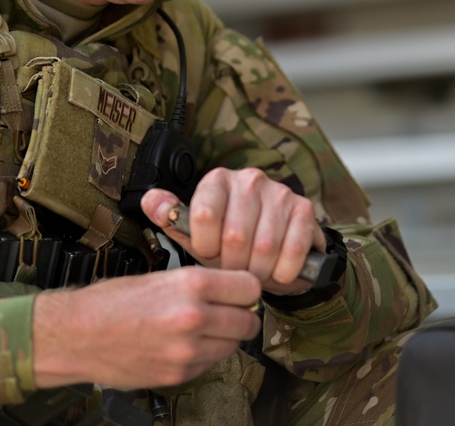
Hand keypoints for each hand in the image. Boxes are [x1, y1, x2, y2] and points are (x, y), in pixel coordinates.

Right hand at [32, 267, 261, 388]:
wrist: (76, 335)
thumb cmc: (112, 301)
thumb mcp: (160, 276)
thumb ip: (200, 284)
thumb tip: (234, 290)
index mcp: (191, 284)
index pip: (249, 287)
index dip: (246, 290)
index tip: (240, 292)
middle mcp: (194, 317)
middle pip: (247, 321)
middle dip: (241, 316)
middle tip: (227, 312)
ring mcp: (187, 351)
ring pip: (232, 346)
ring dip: (223, 338)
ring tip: (201, 329)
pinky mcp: (178, 374)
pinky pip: (209, 364)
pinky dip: (203, 356)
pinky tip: (182, 345)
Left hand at [141, 167, 326, 293]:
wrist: (273, 255)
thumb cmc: (228, 244)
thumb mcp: (195, 235)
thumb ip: (172, 219)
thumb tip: (150, 200)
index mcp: (218, 181)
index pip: (204, 215)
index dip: (205, 246)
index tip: (209, 254)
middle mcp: (249, 179)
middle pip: (235, 236)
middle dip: (233, 266)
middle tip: (234, 272)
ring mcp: (280, 192)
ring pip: (264, 247)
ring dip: (258, 272)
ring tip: (254, 274)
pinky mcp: (304, 209)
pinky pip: (292, 249)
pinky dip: (283, 271)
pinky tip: (277, 272)